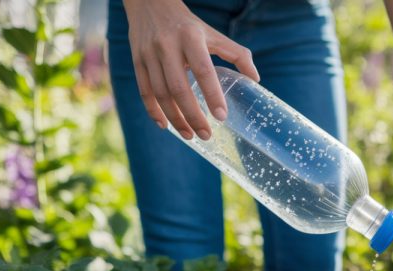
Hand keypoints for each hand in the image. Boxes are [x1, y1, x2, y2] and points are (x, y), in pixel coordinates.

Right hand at [123, 0, 259, 139]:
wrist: (150, 4)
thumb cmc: (189, 26)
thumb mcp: (213, 34)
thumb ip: (237, 54)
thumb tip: (256, 80)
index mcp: (191, 38)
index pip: (203, 70)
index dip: (212, 94)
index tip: (221, 116)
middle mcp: (167, 45)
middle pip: (179, 88)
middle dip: (193, 116)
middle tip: (206, 135)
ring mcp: (149, 54)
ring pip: (161, 94)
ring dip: (175, 118)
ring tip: (190, 135)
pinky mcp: (137, 62)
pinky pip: (144, 91)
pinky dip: (153, 111)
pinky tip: (165, 126)